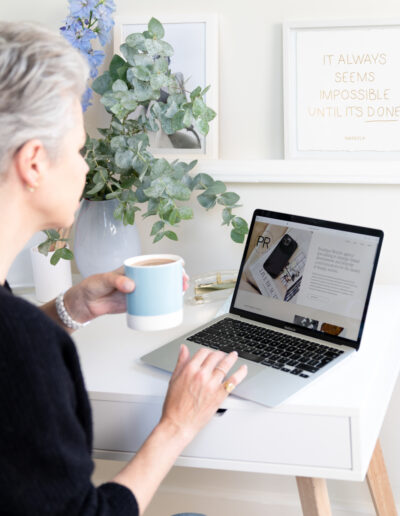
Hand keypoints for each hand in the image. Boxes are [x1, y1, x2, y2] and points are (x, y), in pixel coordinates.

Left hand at [63, 267, 189, 323]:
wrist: (85, 304)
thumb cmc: (92, 286)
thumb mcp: (104, 279)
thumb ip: (117, 280)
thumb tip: (130, 285)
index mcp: (132, 268)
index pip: (154, 263)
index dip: (168, 264)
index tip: (178, 267)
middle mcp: (137, 278)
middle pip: (160, 276)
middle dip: (174, 278)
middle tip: (182, 282)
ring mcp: (138, 291)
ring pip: (159, 289)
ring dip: (171, 291)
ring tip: (180, 293)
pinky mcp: (136, 303)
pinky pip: (152, 302)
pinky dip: (162, 303)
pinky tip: (170, 305)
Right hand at [160, 345, 247, 441]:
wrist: (178, 424)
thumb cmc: (174, 405)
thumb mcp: (174, 379)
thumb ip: (181, 362)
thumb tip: (183, 349)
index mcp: (189, 369)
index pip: (203, 352)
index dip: (208, 351)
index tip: (210, 353)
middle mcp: (201, 375)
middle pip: (215, 357)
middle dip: (219, 354)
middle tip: (222, 354)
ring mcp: (211, 384)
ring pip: (225, 365)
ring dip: (231, 358)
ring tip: (233, 356)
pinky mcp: (219, 395)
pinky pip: (233, 380)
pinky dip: (240, 373)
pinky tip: (243, 369)